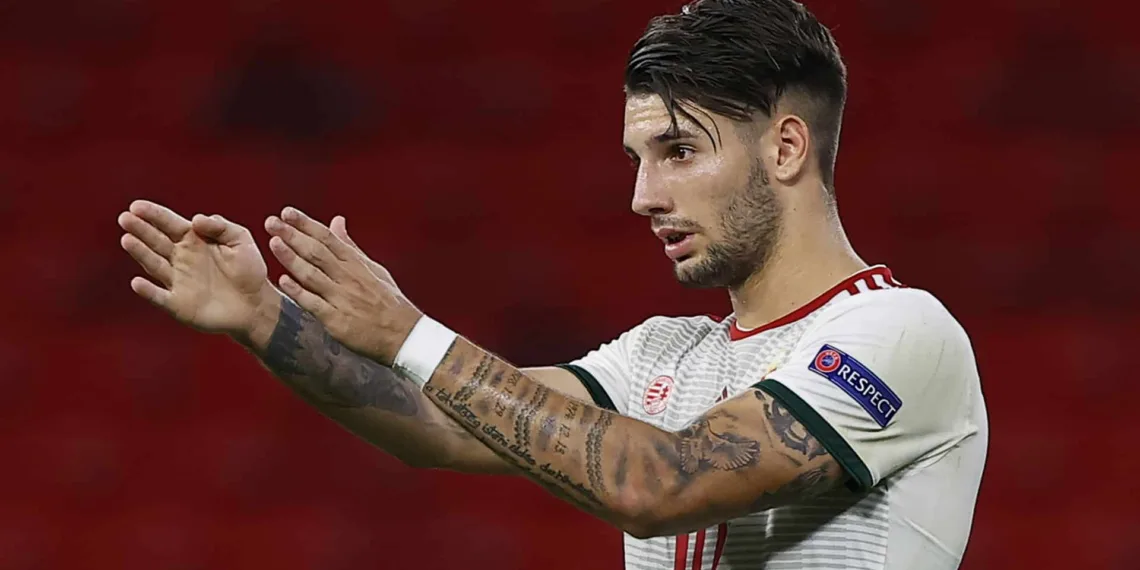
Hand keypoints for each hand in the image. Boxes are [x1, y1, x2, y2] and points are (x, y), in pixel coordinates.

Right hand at [118, 200, 278, 341]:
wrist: (256, 305)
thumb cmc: (249, 271)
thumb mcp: (241, 240)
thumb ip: (220, 226)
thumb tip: (195, 219)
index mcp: (195, 241)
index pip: (169, 224)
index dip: (154, 214)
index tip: (137, 206)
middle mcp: (181, 259)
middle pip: (156, 241)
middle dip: (140, 229)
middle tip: (125, 218)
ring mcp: (178, 281)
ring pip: (154, 264)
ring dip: (140, 253)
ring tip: (127, 239)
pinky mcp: (178, 304)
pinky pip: (159, 297)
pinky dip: (147, 291)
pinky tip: (137, 282)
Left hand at [265, 207, 421, 364]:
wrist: (404, 335)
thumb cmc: (388, 302)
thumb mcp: (373, 269)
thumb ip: (350, 246)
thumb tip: (336, 221)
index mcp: (356, 264)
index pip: (328, 238)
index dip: (306, 224)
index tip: (287, 212)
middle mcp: (348, 277)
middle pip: (317, 252)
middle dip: (293, 235)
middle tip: (272, 222)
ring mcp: (342, 298)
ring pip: (312, 274)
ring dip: (292, 258)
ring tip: (274, 243)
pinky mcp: (337, 320)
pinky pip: (314, 303)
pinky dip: (299, 292)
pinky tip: (283, 281)